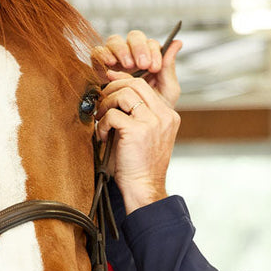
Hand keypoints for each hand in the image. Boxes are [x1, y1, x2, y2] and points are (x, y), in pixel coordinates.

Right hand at [91, 30, 181, 107]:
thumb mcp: (167, 91)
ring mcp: (115, 60)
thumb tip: (177, 43)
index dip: (153, 51)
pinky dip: (103, 54)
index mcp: (149, 59)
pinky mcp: (99, 66)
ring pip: (115, 41)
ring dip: (122, 50)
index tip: (154, 66)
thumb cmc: (152, 111)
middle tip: (143, 64)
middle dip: (139, 48)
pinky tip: (111, 64)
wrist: (136, 130)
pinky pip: (98, 52)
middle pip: (134, 37)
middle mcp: (132, 56)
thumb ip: (169, 67)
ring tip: (128, 65)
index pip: (151, 43)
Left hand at [94, 32, 182, 212]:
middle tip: (102, 102)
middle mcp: (164, 116)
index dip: (123, 81)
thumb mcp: (145, 135)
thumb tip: (115, 92)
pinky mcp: (137, 131)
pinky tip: (103, 136)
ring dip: (107, 104)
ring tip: (101, 119)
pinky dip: (103, 124)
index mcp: (168, 116)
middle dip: (113, 88)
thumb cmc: (139, 165)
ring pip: (125, 94)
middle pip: (136, 84)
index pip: (145, 85)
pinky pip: (113, 115)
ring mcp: (152, 122)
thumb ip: (137, 114)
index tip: (109, 85)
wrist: (144, 188)